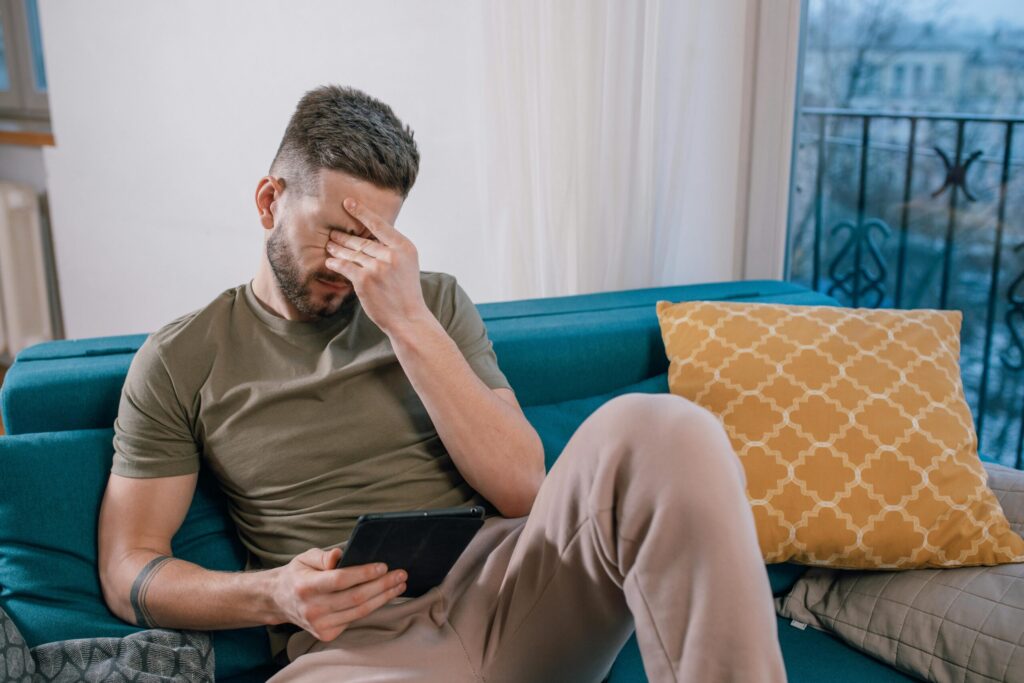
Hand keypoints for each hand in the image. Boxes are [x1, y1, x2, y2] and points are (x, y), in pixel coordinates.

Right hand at [270, 546, 406, 641]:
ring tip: (399, 585)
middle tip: (401, 574)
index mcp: (306, 586)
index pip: (340, 580)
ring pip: (360, 611)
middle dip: (382, 585)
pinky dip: (372, 607)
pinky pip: (355, 619)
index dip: (364, 573)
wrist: (279, 601)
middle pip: (355, 597)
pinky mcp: (326, 634)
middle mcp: (312, 608)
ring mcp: (319, 625)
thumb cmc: (298, 575)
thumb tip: (341, 555)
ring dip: (383, 597)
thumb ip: (323, 555)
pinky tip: (384, 596)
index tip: (384, 566)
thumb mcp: (305, 557)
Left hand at [325, 198, 430, 335]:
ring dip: (338, 250)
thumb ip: (392, 250)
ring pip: (352, 254)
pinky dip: (336, 264)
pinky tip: (330, 262)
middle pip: (363, 242)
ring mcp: (378, 267)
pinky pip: (345, 267)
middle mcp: (392, 255)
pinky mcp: (365, 280)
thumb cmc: (406, 292)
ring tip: (330, 246)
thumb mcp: (408, 265)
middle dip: (345, 237)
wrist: (408, 318)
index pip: (380, 225)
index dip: (362, 212)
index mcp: (404, 247)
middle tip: (333, 233)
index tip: (348, 203)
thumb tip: (371, 239)